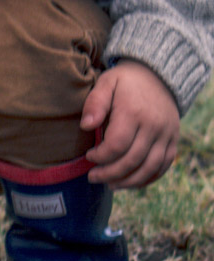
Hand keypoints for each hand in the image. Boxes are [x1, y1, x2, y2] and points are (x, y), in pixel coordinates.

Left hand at [81, 60, 178, 188]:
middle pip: (132, 160)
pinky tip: (130, 182)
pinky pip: (163, 166)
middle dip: (110, 173)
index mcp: (134, 112)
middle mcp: (153, 126)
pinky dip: (147, 179)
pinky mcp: (173, 141)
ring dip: (128, 181)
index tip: (89, 156)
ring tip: (110, 184)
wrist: (159, 76)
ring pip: (149, 168)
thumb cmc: (125, 82)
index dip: (100, 156)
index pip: (116, 145)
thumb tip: (86, 125)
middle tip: (93, 177)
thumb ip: (95, 102)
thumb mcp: (107, 83)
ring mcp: (166, 135)